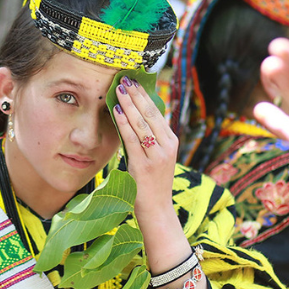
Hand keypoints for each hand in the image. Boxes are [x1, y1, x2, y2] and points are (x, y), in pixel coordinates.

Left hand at [112, 75, 177, 213]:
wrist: (157, 210)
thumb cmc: (152, 183)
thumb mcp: (156, 157)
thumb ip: (148, 139)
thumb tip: (133, 116)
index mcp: (171, 141)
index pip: (157, 112)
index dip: (145, 95)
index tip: (135, 81)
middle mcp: (167, 146)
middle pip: (150, 114)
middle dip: (137, 94)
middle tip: (125, 78)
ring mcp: (157, 156)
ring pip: (142, 123)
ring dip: (129, 104)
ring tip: (119, 89)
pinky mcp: (144, 165)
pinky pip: (132, 139)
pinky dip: (124, 123)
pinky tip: (117, 111)